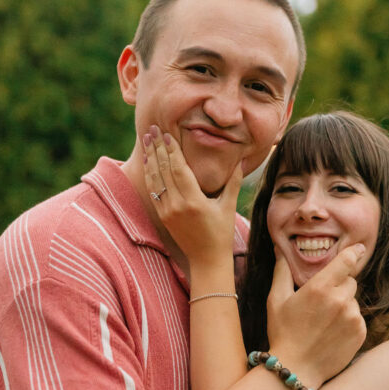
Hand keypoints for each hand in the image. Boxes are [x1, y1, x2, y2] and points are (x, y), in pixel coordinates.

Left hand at [142, 126, 241, 266]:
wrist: (207, 260)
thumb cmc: (221, 233)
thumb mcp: (228, 206)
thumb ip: (234, 182)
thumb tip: (241, 161)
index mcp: (194, 201)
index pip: (179, 169)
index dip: (172, 150)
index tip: (167, 133)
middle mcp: (178, 205)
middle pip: (164, 170)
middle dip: (158, 148)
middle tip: (152, 129)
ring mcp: (168, 211)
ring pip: (155, 179)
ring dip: (151, 158)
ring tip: (147, 140)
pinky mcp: (162, 216)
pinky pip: (153, 191)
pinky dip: (150, 175)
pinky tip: (149, 162)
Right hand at [267, 244, 366, 389]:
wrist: (296, 369)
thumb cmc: (283, 333)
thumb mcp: (276, 300)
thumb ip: (282, 272)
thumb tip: (279, 249)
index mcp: (320, 287)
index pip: (346, 260)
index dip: (353, 252)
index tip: (358, 248)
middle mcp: (340, 299)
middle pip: (349, 281)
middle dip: (339, 286)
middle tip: (321, 302)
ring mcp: (352, 317)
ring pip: (353, 300)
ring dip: (343, 305)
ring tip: (324, 322)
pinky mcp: (360, 332)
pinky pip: (358, 318)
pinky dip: (348, 321)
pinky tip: (332, 332)